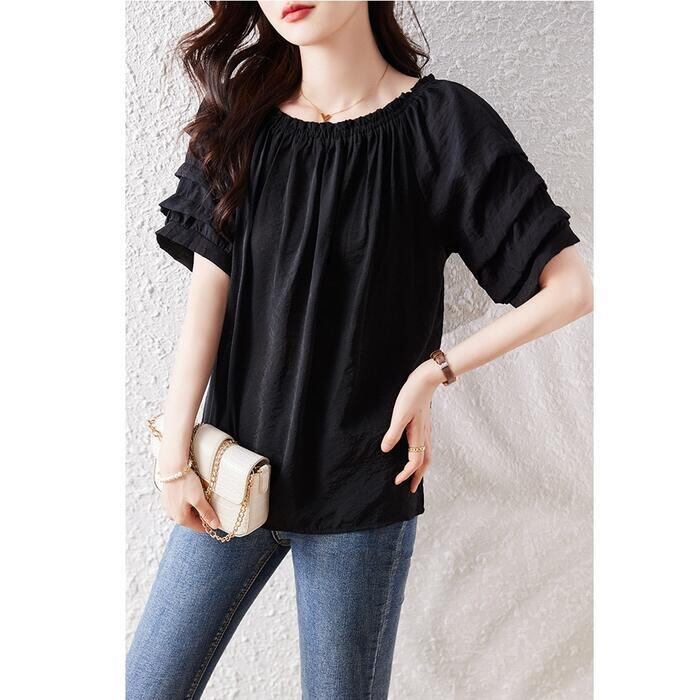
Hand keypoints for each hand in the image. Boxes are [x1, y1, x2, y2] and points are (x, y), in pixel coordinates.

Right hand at [159, 459, 220, 532]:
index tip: (219, 518)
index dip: (210, 524)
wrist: (172, 467)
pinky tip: (193, 493)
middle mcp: (173, 516)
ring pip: (187, 512)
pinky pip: (181, 505)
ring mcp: (169, 508)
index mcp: (181, 519)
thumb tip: (215, 526)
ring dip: (196, 507)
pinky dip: (189, 502)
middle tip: (212, 504)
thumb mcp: (198, 499)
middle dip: (203, 514)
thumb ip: (207, 513)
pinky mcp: (168, 499)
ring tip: (203, 497)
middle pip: (193, 520)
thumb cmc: (185, 482)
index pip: (199, 528)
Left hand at [380, 359, 442, 492]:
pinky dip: (422, 455)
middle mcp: (425, 435)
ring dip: (421, 467)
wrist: (426, 379)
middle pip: (425, 462)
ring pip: (427, 454)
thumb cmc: (412, 395)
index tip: (396, 482)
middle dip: (418, 477)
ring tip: (414, 474)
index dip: (406, 474)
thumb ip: (393, 433)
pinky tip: (415, 452)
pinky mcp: (425, 424)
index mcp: (418, 435)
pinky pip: (426, 446)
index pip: (415, 462)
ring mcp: (427, 430)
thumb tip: (385, 450)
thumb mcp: (399, 414)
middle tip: (410, 488)